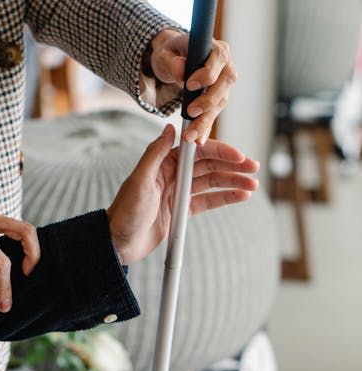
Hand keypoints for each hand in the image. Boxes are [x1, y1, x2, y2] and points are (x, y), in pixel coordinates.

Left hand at [107, 124, 259, 265]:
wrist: (117, 243)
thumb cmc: (124, 212)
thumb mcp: (139, 180)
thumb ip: (155, 154)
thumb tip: (169, 127)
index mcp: (164, 164)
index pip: (198, 152)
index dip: (220, 151)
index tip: (238, 155)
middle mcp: (173, 175)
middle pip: (210, 165)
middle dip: (233, 166)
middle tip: (253, 168)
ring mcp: (179, 192)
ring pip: (212, 182)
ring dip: (233, 182)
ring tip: (253, 185)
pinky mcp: (182, 210)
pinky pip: (208, 200)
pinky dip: (225, 197)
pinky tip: (241, 195)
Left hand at [146, 27, 237, 143]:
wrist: (174, 60)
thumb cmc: (172, 53)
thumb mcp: (165, 53)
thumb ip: (172, 61)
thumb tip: (180, 70)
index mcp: (215, 48)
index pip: (218, 59)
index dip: (206, 73)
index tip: (189, 85)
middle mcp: (226, 65)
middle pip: (224, 83)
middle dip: (207, 101)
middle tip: (190, 112)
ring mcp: (224, 82)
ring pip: (221, 102)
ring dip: (206, 119)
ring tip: (191, 135)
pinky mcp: (219, 98)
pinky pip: (214, 113)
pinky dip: (206, 127)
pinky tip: (199, 140)